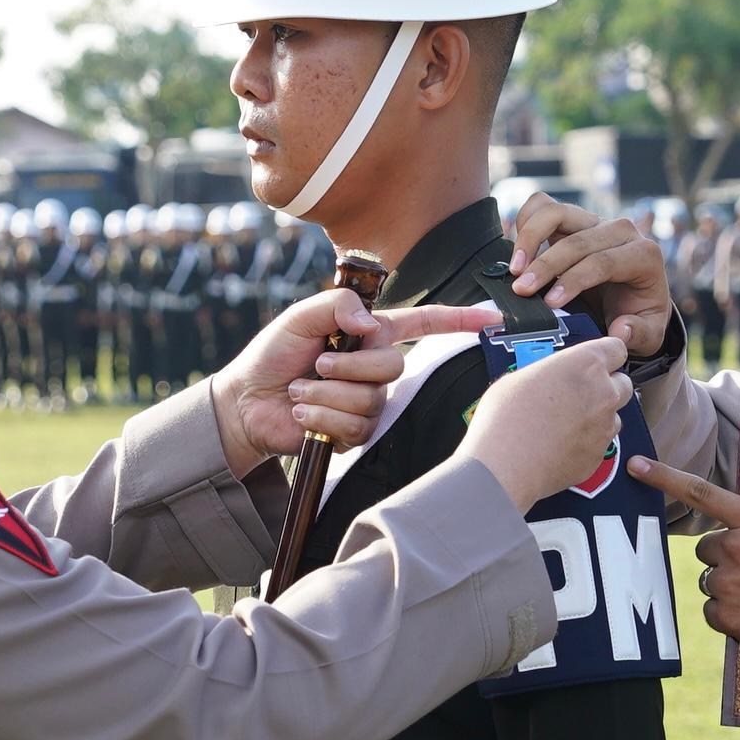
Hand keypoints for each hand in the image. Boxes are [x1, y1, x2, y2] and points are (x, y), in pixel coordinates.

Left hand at [211, 290, 505, 469]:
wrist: (247, 403)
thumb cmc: (273, 355)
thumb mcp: (299, 317)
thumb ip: (335, 305)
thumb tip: (368, 322)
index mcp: (370, 334)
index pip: (424, 324)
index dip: (459, 320)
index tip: (491, 317)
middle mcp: (375, 368)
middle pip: (392, 367)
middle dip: (349, 365)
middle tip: (317, 363)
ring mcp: (368, 402)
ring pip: (371, 400)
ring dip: (326, 394)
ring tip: (301, 390)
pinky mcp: (354, 433)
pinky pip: (354, 427)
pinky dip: (321, 417)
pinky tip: (302, 412)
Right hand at [453, 337, 632, 509]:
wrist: (504, 466)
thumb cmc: (504, 419)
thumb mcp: (520, 376)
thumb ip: (550, 371)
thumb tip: (552, 376)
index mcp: (586, 364)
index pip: (616, 349)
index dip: (605, 356)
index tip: (595, 362)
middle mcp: (603, 393)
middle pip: (622, 383)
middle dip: (605, 386)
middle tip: (578, 394)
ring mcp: (605, 426)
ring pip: (613, 415)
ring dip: (597, 416)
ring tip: (565, 423)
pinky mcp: (599, 455)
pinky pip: (601, 442)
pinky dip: (587, 442)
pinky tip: (561, 444)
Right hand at [506, 196, 675, 357]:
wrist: (634, 297)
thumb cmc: (638, 314)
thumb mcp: (648, 333)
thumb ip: (639, 334)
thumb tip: (620, 331)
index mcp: (644, 256)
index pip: (604, 262)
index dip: (574, 280)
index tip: (549, 302)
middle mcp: (621, 231)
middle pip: (577, 240)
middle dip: (545, 265)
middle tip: (521, 290)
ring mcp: (594, 220)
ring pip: (556, 213)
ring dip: (529, 238)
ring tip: (515, 269)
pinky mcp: (573, 218)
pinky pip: (543, 206)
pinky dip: (525, 223)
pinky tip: (518, 253)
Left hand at [630, 433, 739, 665]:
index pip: (700, 492)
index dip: (662, 477)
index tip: (634, 466)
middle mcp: (737, 549)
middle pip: (707, 546)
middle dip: (726, 555)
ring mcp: (729, 584)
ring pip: (709, 578)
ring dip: (728, 584)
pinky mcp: (727, 617)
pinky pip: (711, 610)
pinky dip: (728, 613)